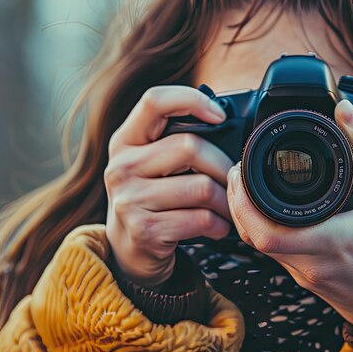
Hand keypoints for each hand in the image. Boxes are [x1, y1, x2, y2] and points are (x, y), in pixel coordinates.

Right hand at [104, 86, 233, 287]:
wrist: (129, 251)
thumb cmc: (152, 200)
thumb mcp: (152, 165)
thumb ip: (178, 141)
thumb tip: (229, 125)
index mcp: (125, 141)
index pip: (154, 101)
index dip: (192, 100)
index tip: (220, 116)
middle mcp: (121, 167)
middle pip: (190, 147)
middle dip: (222, 165)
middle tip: (231, 180)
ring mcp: (130, 200)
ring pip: (202, 187)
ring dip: (226, 200)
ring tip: (226, 207)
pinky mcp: (146, 230)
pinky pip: (202, 218)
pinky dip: (220, 225)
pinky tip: (217, 227)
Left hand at [227, 100, 352, 331]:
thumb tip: (345, 110)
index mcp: (330, 242)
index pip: (264, 231)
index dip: (240, 201)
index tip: (240, 168)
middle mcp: (309, 263)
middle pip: (250, 236)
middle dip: (236, 202)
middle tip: (239, 170)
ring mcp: (304, 275)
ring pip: (259, 245)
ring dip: (247, 214)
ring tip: (250, 182)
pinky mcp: (306, 279)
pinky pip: (274, 252)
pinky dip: (264, 227)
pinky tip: (272, 207)